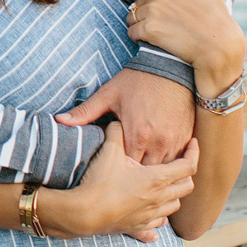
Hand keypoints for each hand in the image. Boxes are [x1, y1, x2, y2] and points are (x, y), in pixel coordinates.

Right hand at [38, 122, 197, 241]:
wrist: (84, 213)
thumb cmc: (100, 182)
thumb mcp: (108, 151)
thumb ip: (116, 132)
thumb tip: (117, 122)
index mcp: (156, 179)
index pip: (187, 166)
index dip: (194, 153)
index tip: (193, 143)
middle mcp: (159, 199)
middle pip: (186, 187)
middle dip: (187, 174)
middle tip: (179, 163)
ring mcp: (150, 216)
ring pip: (174, 206)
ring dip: (174, 195)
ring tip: (166, 186)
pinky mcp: (138, 228)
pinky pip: (156, 227)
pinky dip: (159, 220)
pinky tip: (156, 218)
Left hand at [54, 67, 193, 163]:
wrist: (170, 67)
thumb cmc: (136, 80)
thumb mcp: (108, 94)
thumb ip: (85, 112)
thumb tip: (59, 121)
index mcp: (137, 134)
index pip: (126, 168)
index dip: (117, 172)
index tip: (109, 172)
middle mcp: (158, 142)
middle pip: (146, 175)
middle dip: (135, 177)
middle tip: (123, 179)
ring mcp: (175, 142)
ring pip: (165, 172)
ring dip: (153, 174)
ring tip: (139, 176)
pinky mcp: (187, 138)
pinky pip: (179, 162)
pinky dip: (169, 166)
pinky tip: (158, 166)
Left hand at [127, 0, 244, 97]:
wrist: (219, 46)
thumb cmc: (216, 18)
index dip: (149, 3)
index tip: (164, 13)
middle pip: (134, 5)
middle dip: (143, 15)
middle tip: (163, 25)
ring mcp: (151, 11)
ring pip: (130, 19)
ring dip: (140, 27)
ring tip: (159, 33)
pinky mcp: (148, 29)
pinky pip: (131, 33)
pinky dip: (138, 39)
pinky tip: (155, 41)